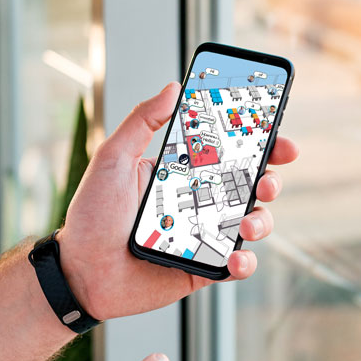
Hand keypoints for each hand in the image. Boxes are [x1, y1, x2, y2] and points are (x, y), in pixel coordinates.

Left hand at [57, 82, 299, 319]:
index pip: (232, 152)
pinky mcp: (205, 268)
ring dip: (262, 220)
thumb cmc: (92, 216)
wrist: (80, 273)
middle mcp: (202, 201)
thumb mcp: (113, 159)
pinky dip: (245, 261)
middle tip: (265, 181)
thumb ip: (142, 121)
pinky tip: (233, 258)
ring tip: (245, 224)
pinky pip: (238, 264)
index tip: (279, 138)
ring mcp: (207, 234)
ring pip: (254, 223)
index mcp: (186, 172)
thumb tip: (172, 87)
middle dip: (272, 180)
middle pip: (253, 185)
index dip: (263, 143)